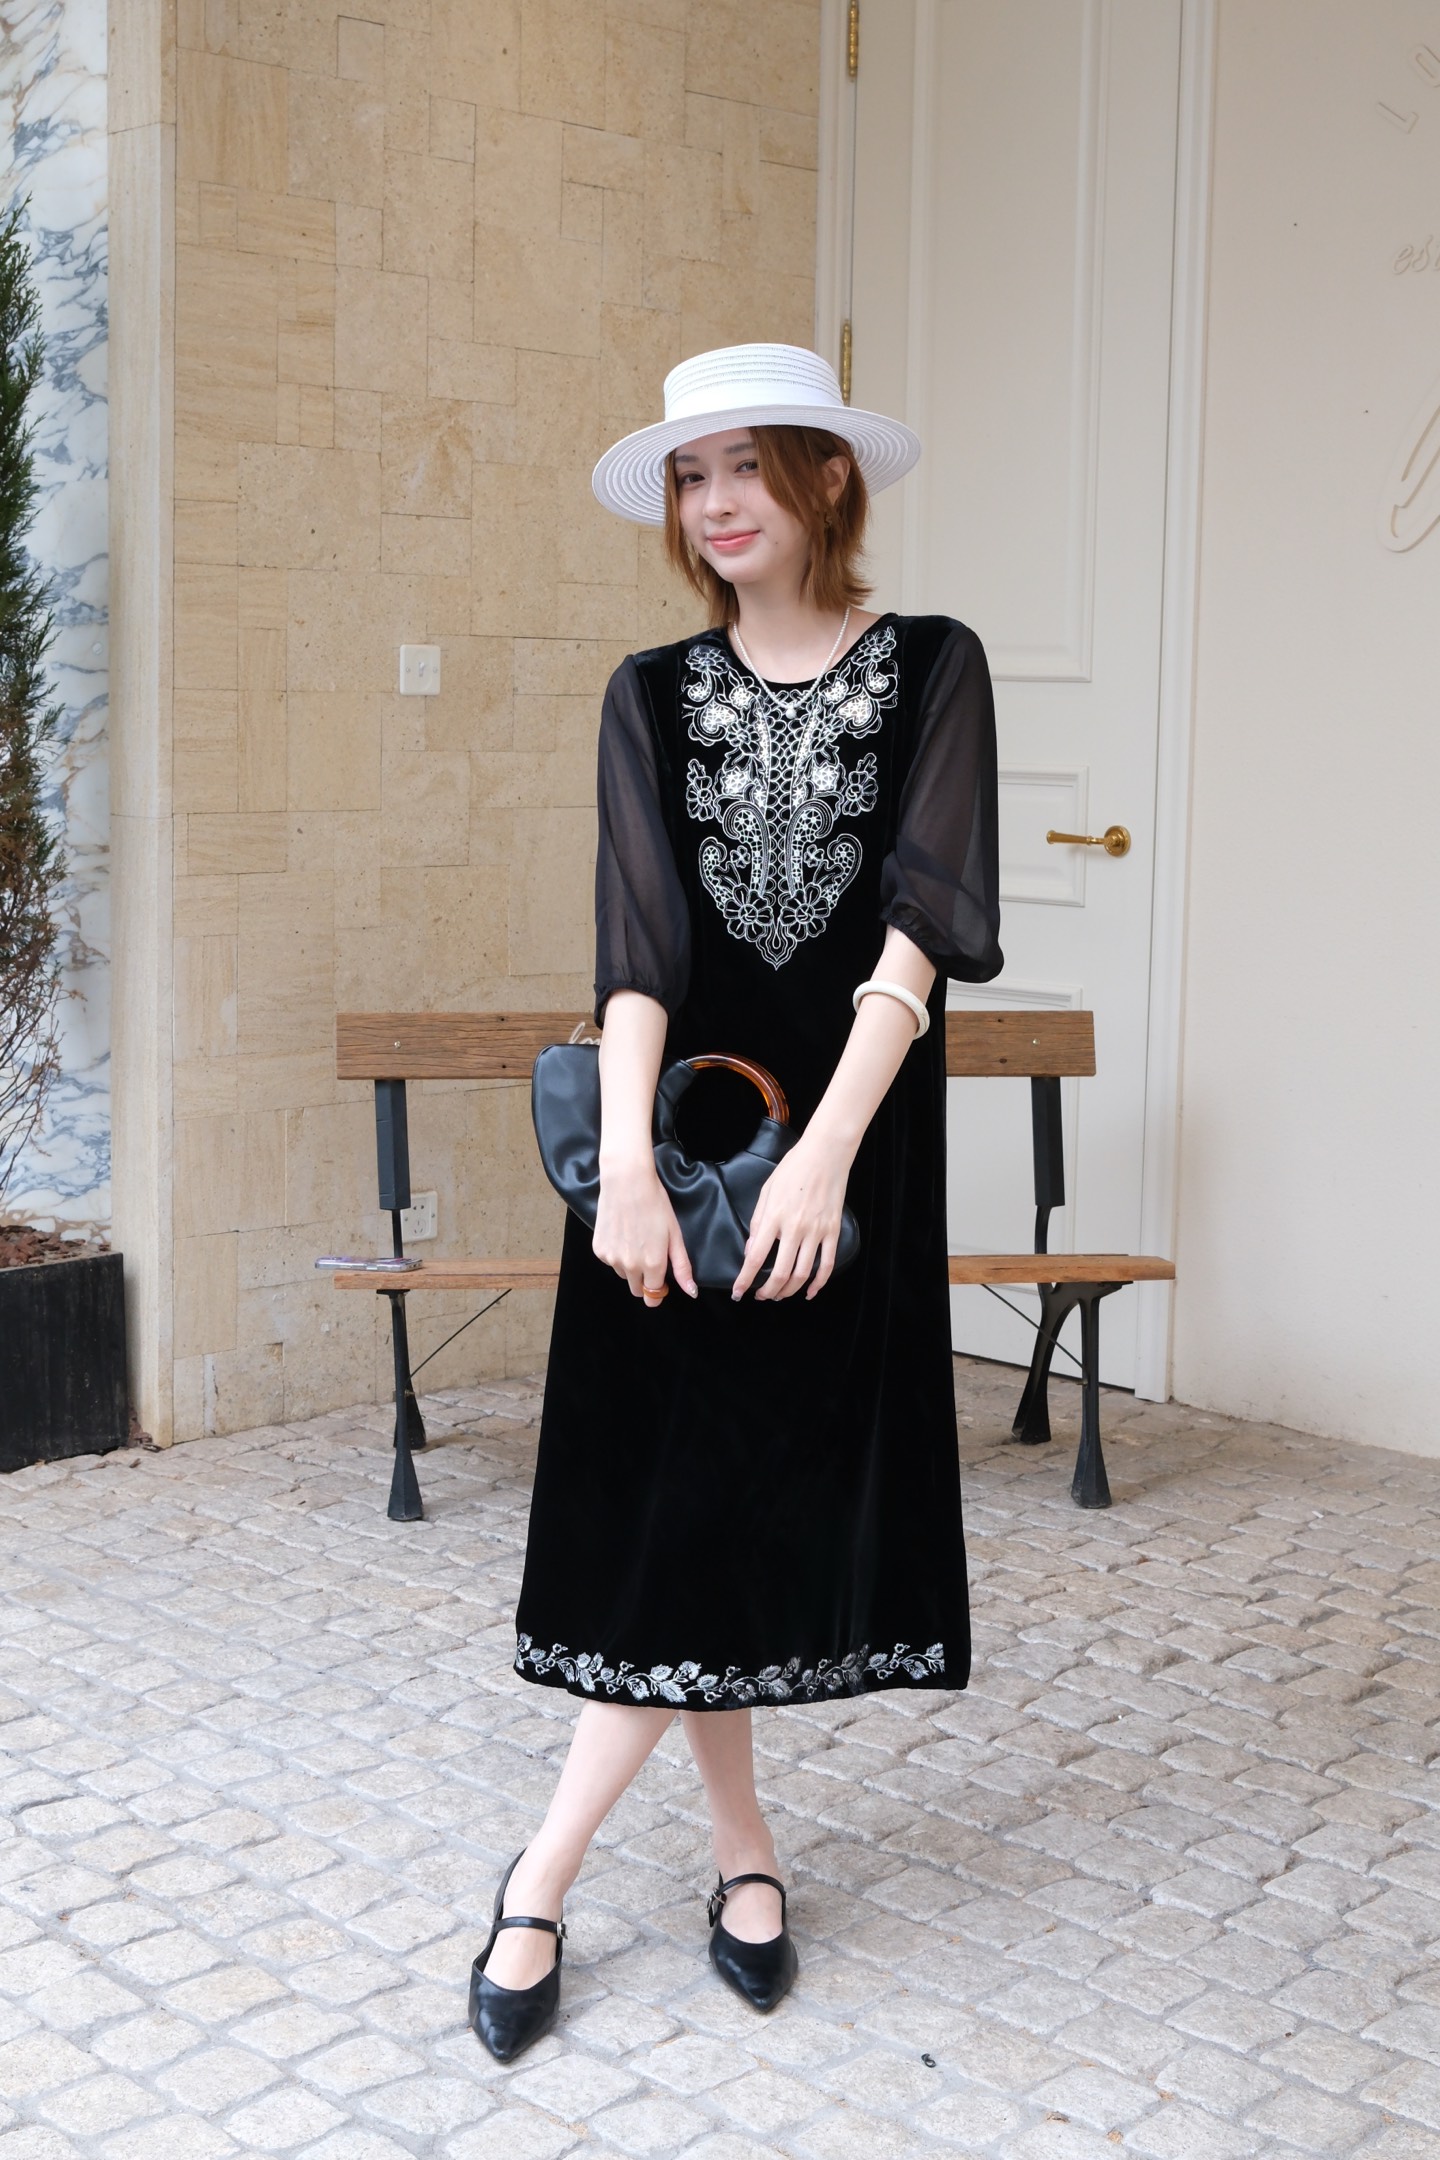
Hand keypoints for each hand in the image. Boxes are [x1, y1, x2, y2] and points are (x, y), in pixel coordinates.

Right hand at [593, 1158, 697, 1305]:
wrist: (627, 1182)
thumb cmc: (655, 1205)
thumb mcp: (675, 1235)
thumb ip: (682, 1267)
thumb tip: (691, 1292)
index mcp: (652, 1265)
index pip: (653, 1296)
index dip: (658, 1291)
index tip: (661, 1282)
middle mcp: (630, 1266)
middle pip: (637, 1290)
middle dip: (644, 1280)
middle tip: (649, 1256)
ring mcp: (612, 1258)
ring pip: (623, 1274)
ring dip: (630, 1266)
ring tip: (636, 1239)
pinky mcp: (599, 1250)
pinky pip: (610, 1261)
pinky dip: (616, 1254)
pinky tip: (622, 1233)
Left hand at [732, 1135, 852, 1302]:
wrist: (825, 1154)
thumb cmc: (793, 1168)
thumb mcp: (766, 1191)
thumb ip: (757, 1222)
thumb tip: (751, 1251)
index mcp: (774, 1217)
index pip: (756, 1257)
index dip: (745, 1279)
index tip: (738, 1292)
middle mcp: (795, 1227)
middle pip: (780, 1272)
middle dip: (768, 1291)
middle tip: (761, 1296)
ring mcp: (816, 1231)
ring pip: (802, 1273)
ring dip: (789, 1290)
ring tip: (780, 1294)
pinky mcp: (832, 1231)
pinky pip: (827, 1264)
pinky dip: (819, 1283)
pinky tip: (810, 1291)